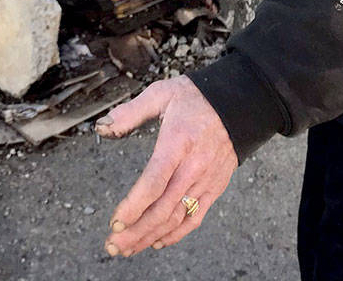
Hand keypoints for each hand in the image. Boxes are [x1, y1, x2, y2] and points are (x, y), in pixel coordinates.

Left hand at [97, 75, 238, 256]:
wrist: (239, 104)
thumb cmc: (197, 97)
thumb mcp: (161, 93)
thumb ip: (130, 112)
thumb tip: (103, 127)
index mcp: (178, 143)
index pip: (153, 183)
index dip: (134, 206)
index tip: (115, 222)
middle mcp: (193, 167)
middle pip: (163, 208)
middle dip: (136, 231)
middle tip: (113, 245)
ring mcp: (206, 180)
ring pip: (177, 218)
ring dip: (151, 236)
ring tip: (128, 248)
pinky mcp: (215, 187)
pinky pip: (195, 217)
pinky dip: (176, 234)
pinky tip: (157, 241)